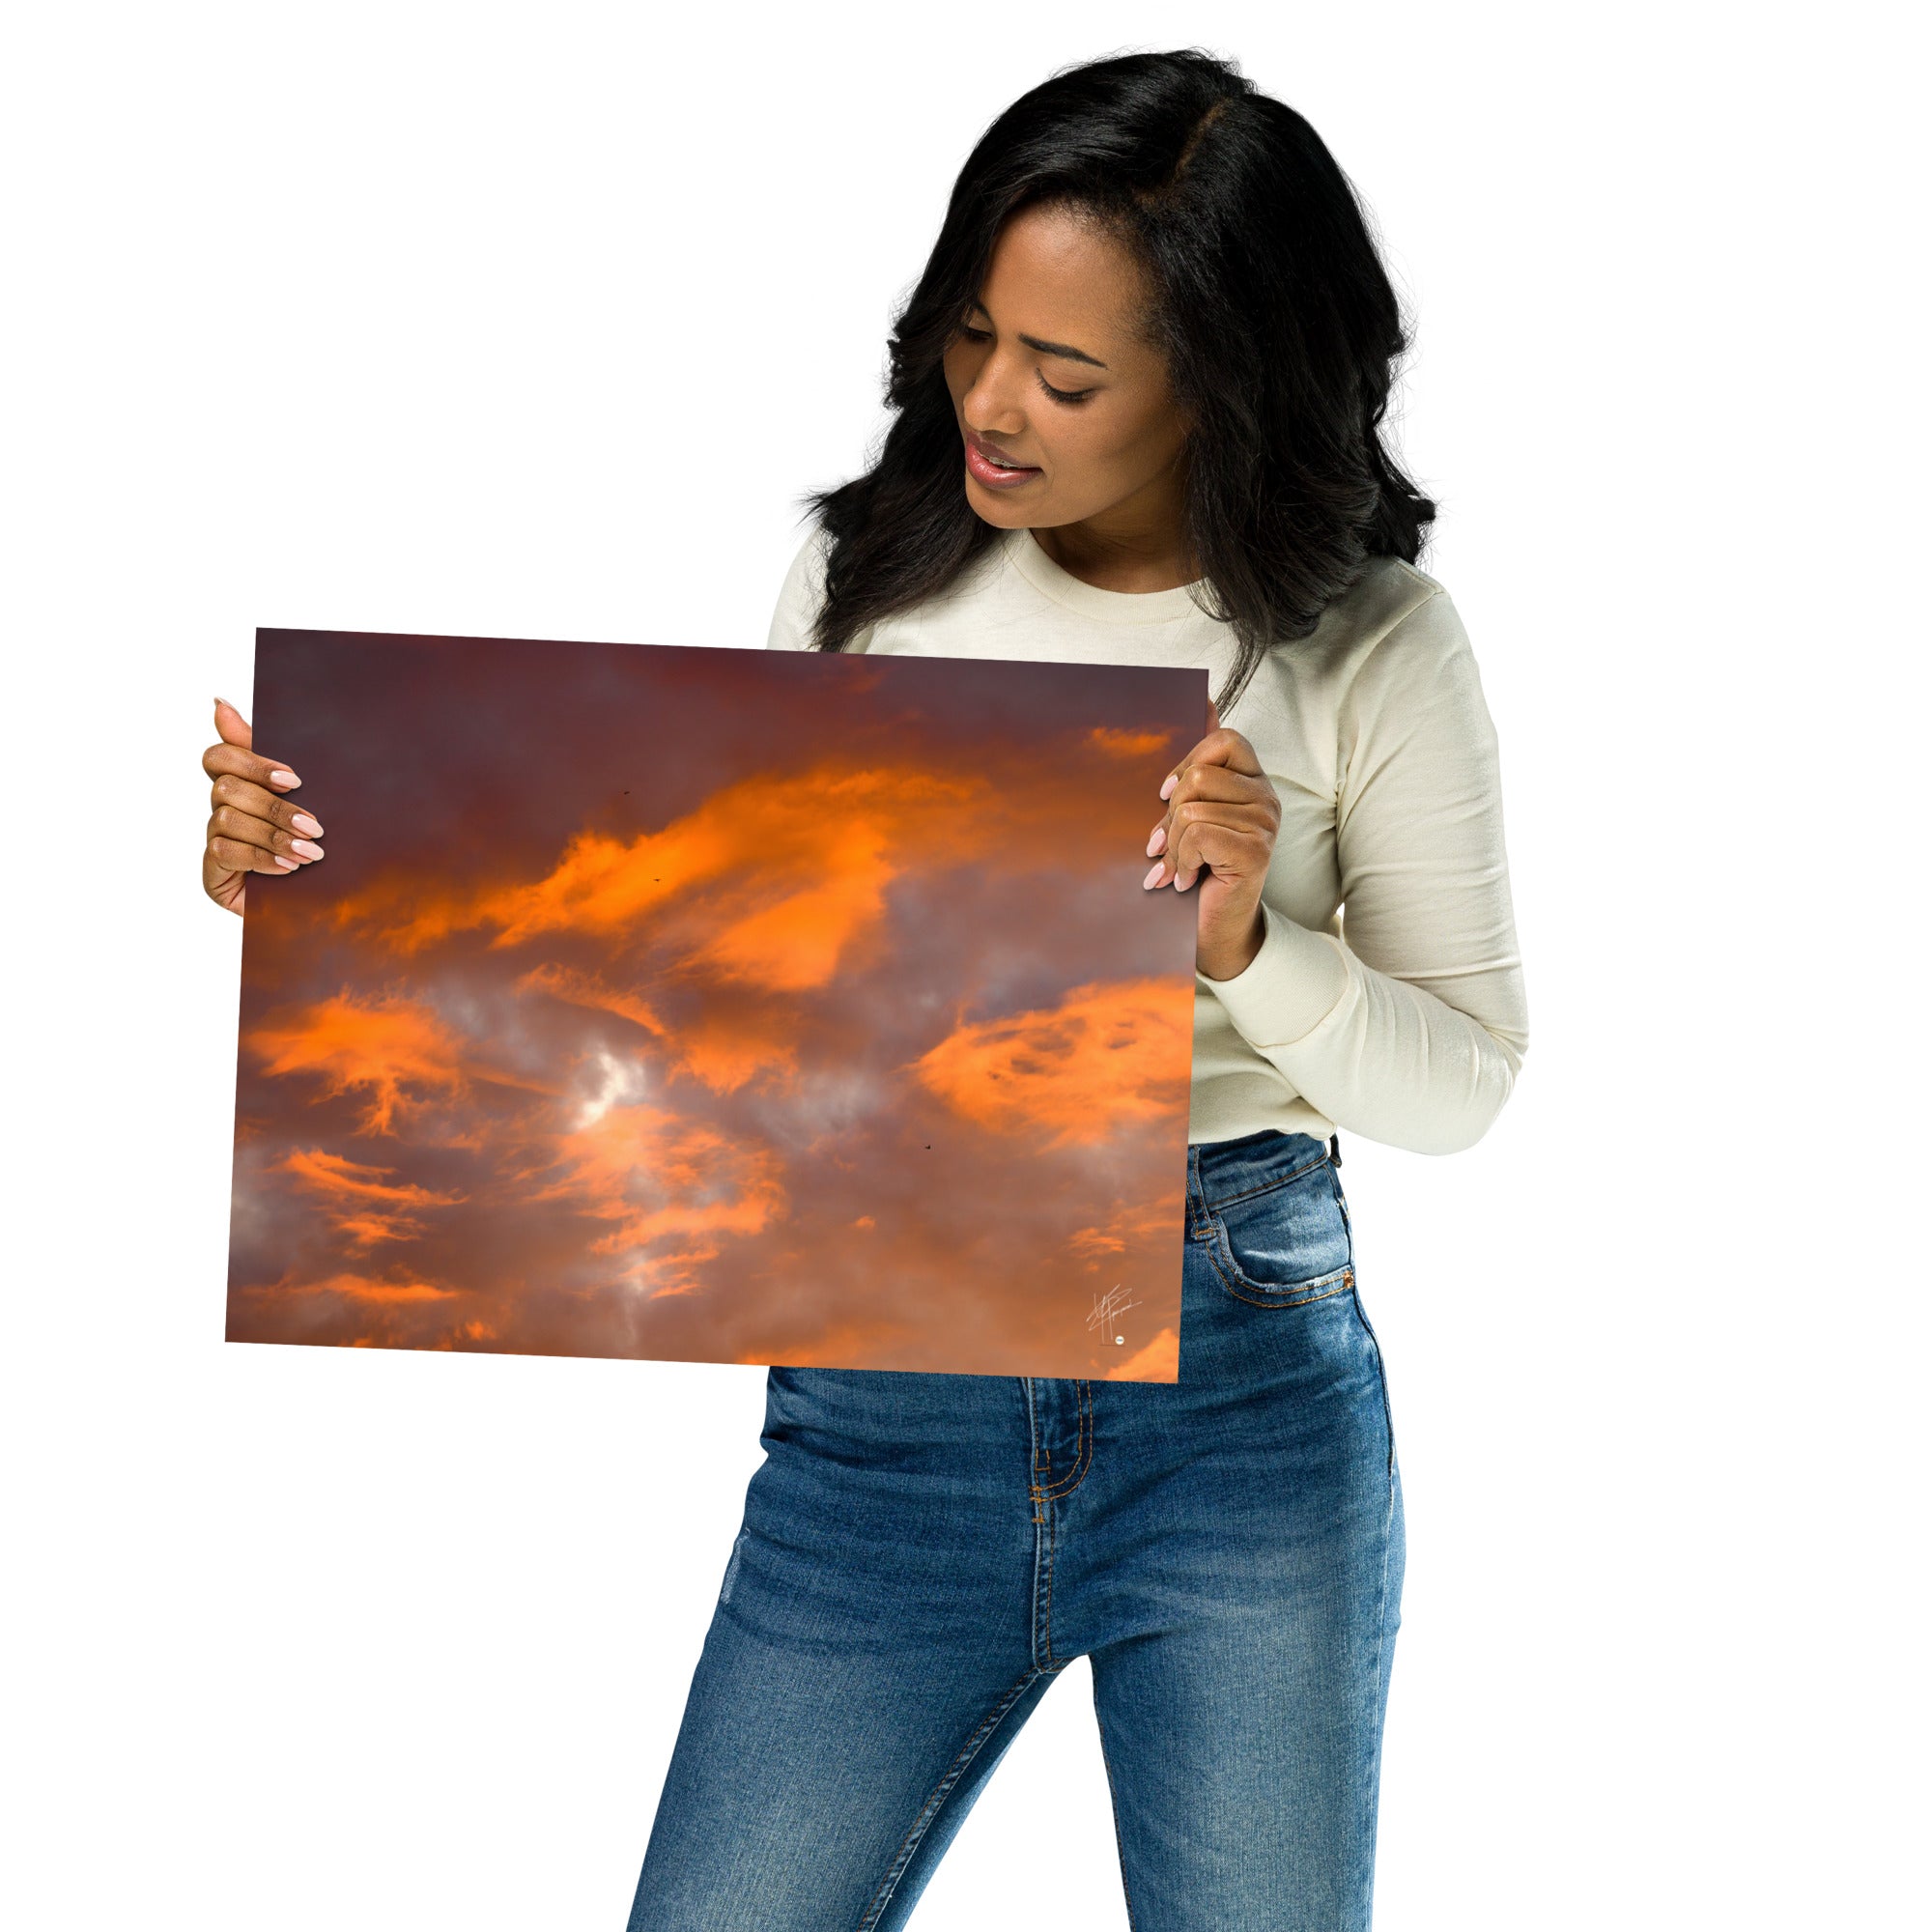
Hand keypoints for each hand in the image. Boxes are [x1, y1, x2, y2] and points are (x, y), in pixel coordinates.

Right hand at [201, 698, 324, 914]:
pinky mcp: (212, 873)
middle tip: (315, 826)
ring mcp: (215, 841)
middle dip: (275, 807)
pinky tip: (289, 869)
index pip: (219, 756)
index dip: (252, 763)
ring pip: (227, 819)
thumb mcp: (307, 799)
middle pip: (227, 788)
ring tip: (311, 853)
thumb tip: (218, 702)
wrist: (323, 904)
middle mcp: (221, 809)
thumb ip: (271, 756)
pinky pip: (225, 852)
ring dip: (274, 836)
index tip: (294, 779)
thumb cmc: (314, 844)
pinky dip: (261, 858)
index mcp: (242, 785)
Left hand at [1142, 698, 1279, 980]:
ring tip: (1177, 867)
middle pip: (1199, 776)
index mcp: (1253, 781)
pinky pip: (1198, 834)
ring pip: (1192, 809)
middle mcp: (1267, 798)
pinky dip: (1180, 861)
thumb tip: (1202, 699)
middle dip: (1170, 815)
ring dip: (1173, 846)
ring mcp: (1265, 824)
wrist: (1214, 929)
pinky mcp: (1255, 851)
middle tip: (1166, 845)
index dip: (1188, 762)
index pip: (1224, 740)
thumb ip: (1198, 765)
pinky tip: (1185, 880)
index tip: (1166, 796)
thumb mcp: (1191, 812)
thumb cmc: (1199, 869)